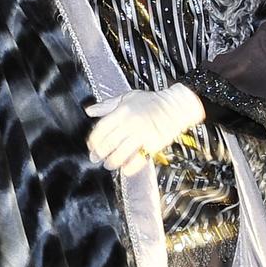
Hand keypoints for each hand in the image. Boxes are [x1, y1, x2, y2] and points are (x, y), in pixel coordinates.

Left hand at [85, 84, 205, 176]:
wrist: (175, 105)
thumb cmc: (151, 101)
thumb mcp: (127, 97)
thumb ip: (107, 105)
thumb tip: (90, 110)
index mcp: (122, 111)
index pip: (101, 129)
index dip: (94, 140)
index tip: (91, 146)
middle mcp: (131, 123)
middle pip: (109, 143)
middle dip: (99, 153)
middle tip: (96, 158)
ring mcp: (142, 134)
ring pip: (121, 153)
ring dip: (112, 162)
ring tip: (109, 164)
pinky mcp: (153, 145)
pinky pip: (138, 160)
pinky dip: (130, 167)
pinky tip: (125, 169)